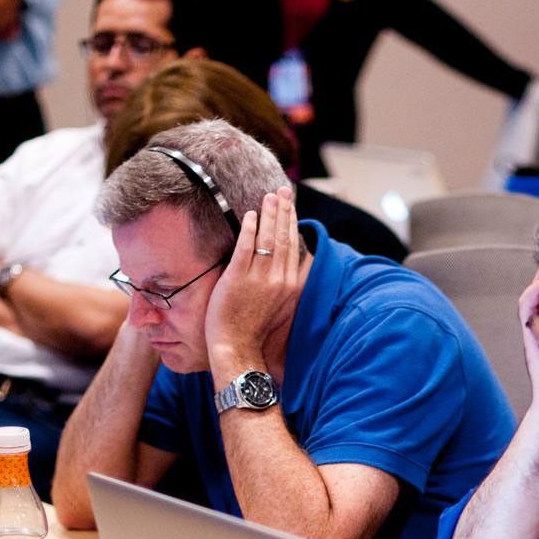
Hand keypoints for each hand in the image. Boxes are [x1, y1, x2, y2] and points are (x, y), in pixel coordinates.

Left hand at [205, 188, 305, 368]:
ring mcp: (258, 278)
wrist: (238, 347)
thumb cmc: (257, 330)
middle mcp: (279, 279)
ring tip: (268, 196)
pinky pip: (245, 248)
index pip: (293, 246)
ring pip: (268, 239)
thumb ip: (289, 284)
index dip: (292, 223)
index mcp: (290, 285)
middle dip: (284, 211)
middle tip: (283, 190)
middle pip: (283, 238)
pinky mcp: (238, 278)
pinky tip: (250, 216)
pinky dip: (249, 230)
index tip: (290, 205)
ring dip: (269, 215)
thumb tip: (300, 265)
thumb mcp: (282, 307)